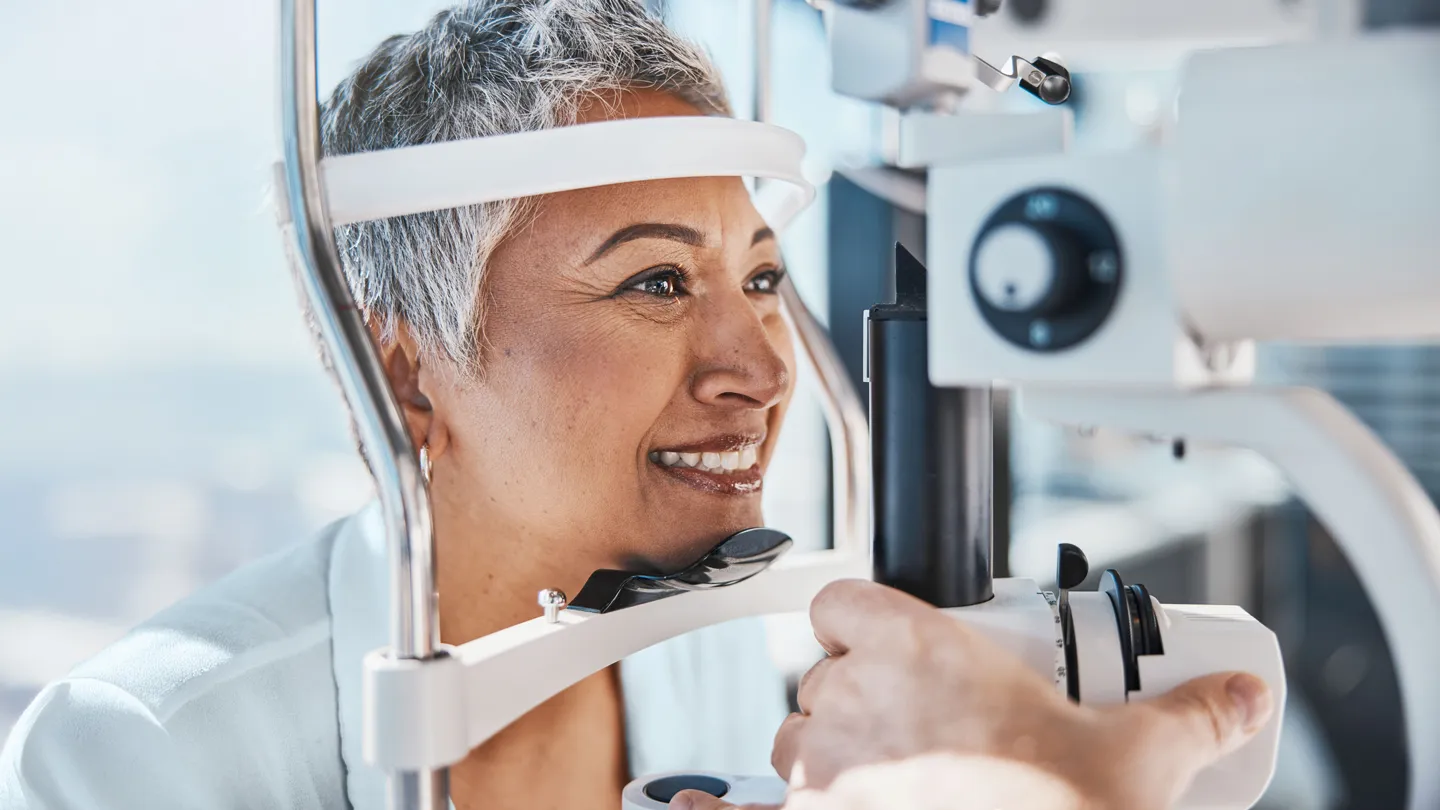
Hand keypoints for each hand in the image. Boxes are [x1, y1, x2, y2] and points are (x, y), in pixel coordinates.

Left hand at [673, 580, 1273, 809]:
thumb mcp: (1138, 756)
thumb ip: (1186, 710)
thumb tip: (1236, 691)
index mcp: (918, 650)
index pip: (843, 601)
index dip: (861, 621)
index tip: (885, 643)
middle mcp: (853, 699)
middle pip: (819, 676)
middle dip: (855, 700)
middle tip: (914, 732)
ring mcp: (819, 769)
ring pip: (792, 741)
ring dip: (825, 758)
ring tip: (888, 784)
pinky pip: (747, 805)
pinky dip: (739, 807)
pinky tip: (726, 806)